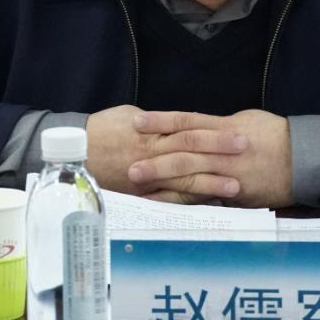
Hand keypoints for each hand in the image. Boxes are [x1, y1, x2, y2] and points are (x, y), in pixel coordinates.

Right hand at [84, 105, 246, 201]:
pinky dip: (190, 202)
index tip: (237, 133)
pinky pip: (168, 200)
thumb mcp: (129, 115)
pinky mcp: (141, 194)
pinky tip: (210, 203)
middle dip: (219, 152)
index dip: (215, 133)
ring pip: (183, 180)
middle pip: (191, 152)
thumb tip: (182, 122)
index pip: (189, 130)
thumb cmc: (102, 130)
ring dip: (211, 183)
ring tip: (236, 185)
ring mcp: (146, 177)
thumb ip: (158, 121)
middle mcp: (150, 153)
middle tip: (245, 152)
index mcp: (149, 130)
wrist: (74, 154)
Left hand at [127, 109, 293, 207]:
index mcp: (226, 128)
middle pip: (184, 152)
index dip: (160, 121)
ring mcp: (230, 174)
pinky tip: (163, 203)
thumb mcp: (247, 121)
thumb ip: (219, 126)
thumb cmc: (275, 137)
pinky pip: (205, 198)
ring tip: (138, 185)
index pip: (187, 121)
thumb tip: (196, 126)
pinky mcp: (236, 194)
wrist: (304, 161)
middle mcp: (225, 151)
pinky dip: (183, 200)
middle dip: (156, 159)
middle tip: (129, 164)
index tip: (137, 121)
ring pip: (191, 177)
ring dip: (163, 182)